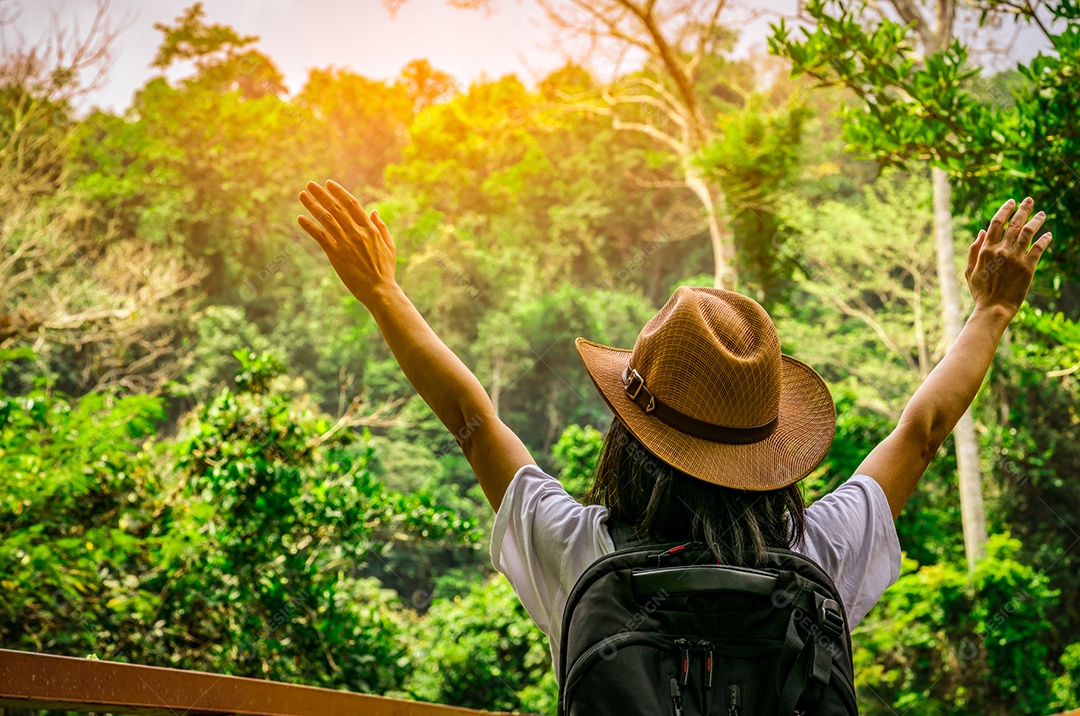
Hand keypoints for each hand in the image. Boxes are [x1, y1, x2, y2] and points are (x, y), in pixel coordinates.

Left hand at [297, 180, 396, 304]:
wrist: (380, 290)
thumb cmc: (385, 270)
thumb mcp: (389, 245)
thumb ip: (380, 226)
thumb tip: (373, 211)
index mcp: (370, 229)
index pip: (352, 204)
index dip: (339, 192)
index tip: (329, 183)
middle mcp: (357, 232)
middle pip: (336, 208)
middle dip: (322, 194)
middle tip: (310, 183)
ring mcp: (346, 243)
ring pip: (326, 219)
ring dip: (313, 205)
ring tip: (302, 195)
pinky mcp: (336, 255)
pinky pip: (321, 237)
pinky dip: (310, 227)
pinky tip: (301, 218)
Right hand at [965, 196, 1051, 316]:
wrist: (993, 308)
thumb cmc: (980, 291)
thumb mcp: (969, 270)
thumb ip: (974, 250)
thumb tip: (982, 231)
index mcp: (986, 249)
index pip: (997, 222)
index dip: (1005, 210)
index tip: (1012, 202)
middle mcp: (1001, 250)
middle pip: (1015, 223)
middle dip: (1023, 209)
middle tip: (1029, 200)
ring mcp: (1015, 258)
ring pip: (1028, 232)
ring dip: (1036, 221)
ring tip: (1042, 214)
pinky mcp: (1028, 267)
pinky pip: (1038, 248)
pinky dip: (1044, 239)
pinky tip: (1048, 234)